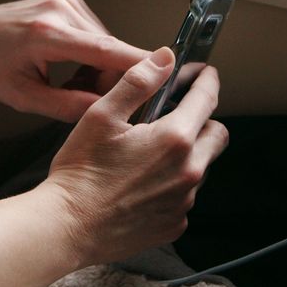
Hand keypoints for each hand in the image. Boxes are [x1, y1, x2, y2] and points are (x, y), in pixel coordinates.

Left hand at [0, 0, 148, 121]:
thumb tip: (108, 112)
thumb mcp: (25, 99)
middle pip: (110, 50)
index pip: (106, 50)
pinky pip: (95, 32)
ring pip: (105, 42)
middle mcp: (59, 10)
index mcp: (46, 34)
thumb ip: (69, 107)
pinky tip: (67, 63)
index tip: (168, 75)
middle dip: (106, 78)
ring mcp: (65, 0)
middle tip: (82, 98)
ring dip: (98, 65)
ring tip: (67, 81)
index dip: (139, 65)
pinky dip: (90, 51)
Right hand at [41, 47, 229, 265]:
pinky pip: (185, 196)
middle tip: (178, 116)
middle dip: (205, 120)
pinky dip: (172, 185)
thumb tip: (163, 60)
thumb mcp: (102, 116)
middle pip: (217, 135)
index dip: (207, 81)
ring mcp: (183, 201)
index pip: (207, 99)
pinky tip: (143, 183)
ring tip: (151, 154)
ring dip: (187, 155)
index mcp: (174, 139)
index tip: (204, 75)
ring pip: (202, 167)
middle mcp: (188, 171)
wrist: (68, 227)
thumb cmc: (80, 174)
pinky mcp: (174, 223)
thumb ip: (137, 83)